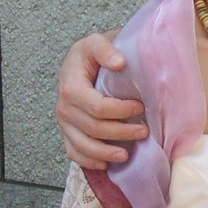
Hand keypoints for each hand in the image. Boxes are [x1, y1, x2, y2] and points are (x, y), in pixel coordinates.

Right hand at [56, 31, 144, 168]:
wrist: (80, 62)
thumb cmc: (92, 54)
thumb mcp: (96, 42)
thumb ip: (105, 49)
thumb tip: (119, 62)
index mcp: (71, 86)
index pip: (97, 107)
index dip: (120, 111)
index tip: (140, 107)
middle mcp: (64, 107)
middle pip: (93, 129)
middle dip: (120, 133)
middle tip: (144, 132)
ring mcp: (64, 123)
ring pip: (83, 146)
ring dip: (106, 154)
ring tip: (127, 155)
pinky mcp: (67, 132)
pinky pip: (74, 153)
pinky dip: (89, 161)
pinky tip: (106, 165)